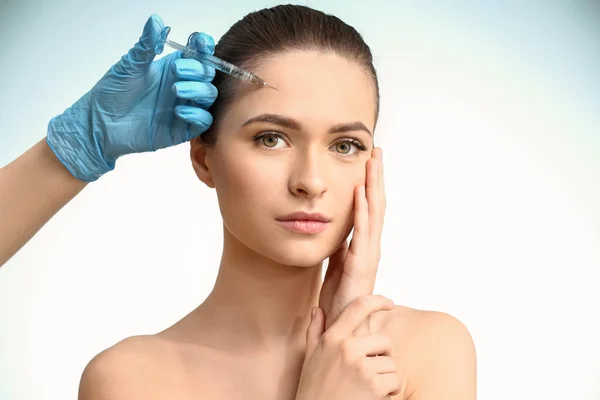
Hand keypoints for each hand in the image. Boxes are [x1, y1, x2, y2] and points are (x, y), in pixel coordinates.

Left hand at [46, 14, 217, 181]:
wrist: (100, 124)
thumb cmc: (112, 93)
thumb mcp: (130, 66)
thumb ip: (147, 45)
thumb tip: (156, 20)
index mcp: (172, 68)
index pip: (198, 55)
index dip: (204, 47)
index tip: (199, 43)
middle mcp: (182, 86)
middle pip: (208, 73)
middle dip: (198, 69)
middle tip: (176, 71)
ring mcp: (185, 107)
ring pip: (209, 95)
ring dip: (198, 90)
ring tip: (175, 91)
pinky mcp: (183, 129)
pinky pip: (203, 121)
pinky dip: (197, 114)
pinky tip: (178, 111)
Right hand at [295, 295, 400, 399]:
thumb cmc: (313, 391)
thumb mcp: (310, 358)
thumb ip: (315, 331)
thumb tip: (319, 310)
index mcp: (332, 339)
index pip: (357, 308)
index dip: (377, 301)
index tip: (388, 302)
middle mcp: (347, 348)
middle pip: (384, 340)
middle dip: (382, 356)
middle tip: (370, 372)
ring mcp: (361, 366)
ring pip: (391, 364)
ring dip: (385, 378)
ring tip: (366, 389)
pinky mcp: (374, 385)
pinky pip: (395, 382)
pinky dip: (389, 393)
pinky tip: (372, 398)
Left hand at [319, 147, 385, 331]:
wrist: (342, 328)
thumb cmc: (338, 300)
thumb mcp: (334, 266)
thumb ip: (338, 247)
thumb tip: (335, 230)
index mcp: (363, 245)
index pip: (369, 209)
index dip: (370, 184)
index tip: (368, 161)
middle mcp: (370, 247)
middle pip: (377, 205)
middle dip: (376, 177)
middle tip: (377, 150)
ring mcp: (368, 255)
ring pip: (374, 213)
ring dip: (373, 185)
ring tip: (373, 161)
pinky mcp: (361, 266)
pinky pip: (361, 233)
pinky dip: (362, 211)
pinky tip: (360, 192)